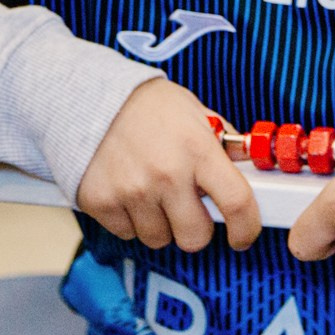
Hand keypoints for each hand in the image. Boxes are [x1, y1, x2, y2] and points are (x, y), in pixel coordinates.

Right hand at [75, 78, 260, 252]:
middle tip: (186, 206)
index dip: (246, 228)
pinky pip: (126, 233)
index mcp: (198, 149)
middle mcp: (167, 173)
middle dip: (195, 227)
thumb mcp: (194, 112)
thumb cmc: (146, 105)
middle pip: (195, 237)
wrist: (87, 95)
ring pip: (159, 239)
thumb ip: (222, 144)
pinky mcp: (101, 202)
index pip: (237, 203)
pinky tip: (126, 189)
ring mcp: (132, 191)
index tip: (243, 235)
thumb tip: (246, 167)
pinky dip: (129, 218)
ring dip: (159, 223)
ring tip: (150, 190)